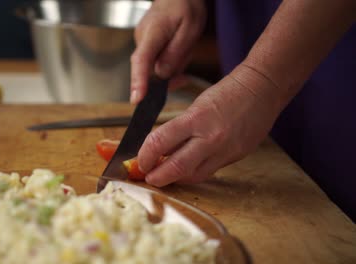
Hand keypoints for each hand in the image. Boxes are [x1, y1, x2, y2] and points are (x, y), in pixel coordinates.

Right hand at [130, 0, 206, 103]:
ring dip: (173, 64)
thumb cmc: (185, 8)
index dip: (138, 81)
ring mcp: (142, 44)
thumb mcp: (190, 30)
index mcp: (152, 33)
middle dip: (170, 71)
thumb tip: (162, 75)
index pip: (141, 61)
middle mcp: (142, 40)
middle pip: (150, 70)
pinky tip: (178, 48)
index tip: (137, 99)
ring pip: (156, 68)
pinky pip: (157, 63)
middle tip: (187, 53)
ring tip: (184, 46)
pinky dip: (171, 61)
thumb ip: (176, 54)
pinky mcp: (146, 47)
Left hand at [137, 64, 284, 185]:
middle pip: (177, 168)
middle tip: (148, 178)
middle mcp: (211, 138)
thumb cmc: (226, 93)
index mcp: (197, 119)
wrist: (262, 89)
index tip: (140, 161)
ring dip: (175, 178)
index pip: (160, 142)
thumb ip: (178, 129)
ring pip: (194, 176)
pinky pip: (209, 171)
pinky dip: (194, 173)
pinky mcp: (235, 157)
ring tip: (165, 175)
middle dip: (158, 177)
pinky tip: (186, 169)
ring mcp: (225, 150)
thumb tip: (159, 149)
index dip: (145, 156)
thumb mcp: (196, 106)